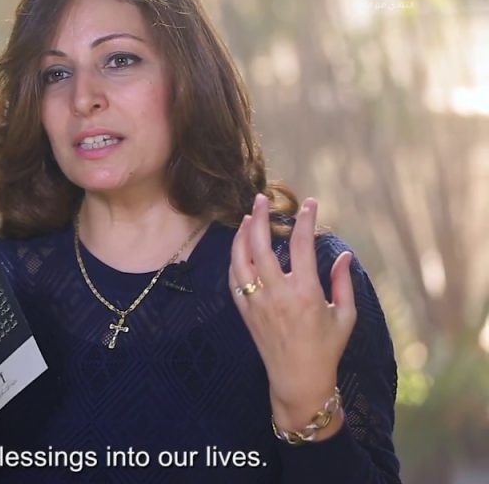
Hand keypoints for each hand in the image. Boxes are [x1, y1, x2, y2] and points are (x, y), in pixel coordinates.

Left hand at [229, 194, 355, 436]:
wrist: (298, 380)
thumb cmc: (326, 348)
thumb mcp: (345, 316)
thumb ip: (343, 282)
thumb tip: (344, 254)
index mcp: (305, 292)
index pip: (302, 245)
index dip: (305, 220)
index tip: (309, 204)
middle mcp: (277, 294)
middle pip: (262, 245)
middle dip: (260, 218)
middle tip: (262, 199)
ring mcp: (257, 302)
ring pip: (241, 260)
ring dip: (242, 236)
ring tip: (248, 218)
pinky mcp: (245, 312)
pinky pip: (234, 280)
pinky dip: (235, 260)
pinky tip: (240, 248)